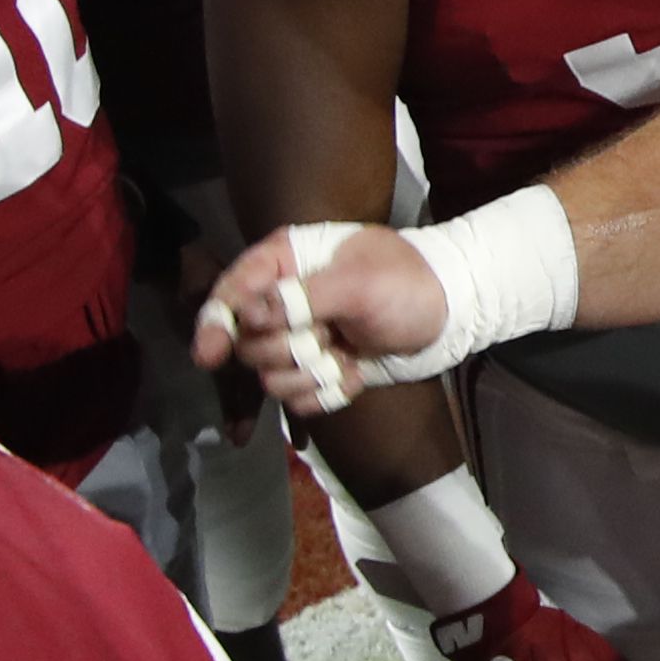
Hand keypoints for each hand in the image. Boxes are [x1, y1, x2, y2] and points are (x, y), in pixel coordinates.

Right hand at [194, 221, 452, 413]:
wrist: (451, 314)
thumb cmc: (408, 285)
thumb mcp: (359, 284)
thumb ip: (301, 299)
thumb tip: (248, 316)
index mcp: (286, 262)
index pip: (231, 292)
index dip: (214, 324)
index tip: (208, 356)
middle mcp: (283, 301)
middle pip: (247, 344)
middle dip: (287, 349)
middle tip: (327, 335)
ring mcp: (301, 338)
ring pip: (272, 377)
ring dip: (311, 374)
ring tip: (346, 355)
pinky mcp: (318, 370)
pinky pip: (300, 398)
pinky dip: (329, 392)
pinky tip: (355, 374)